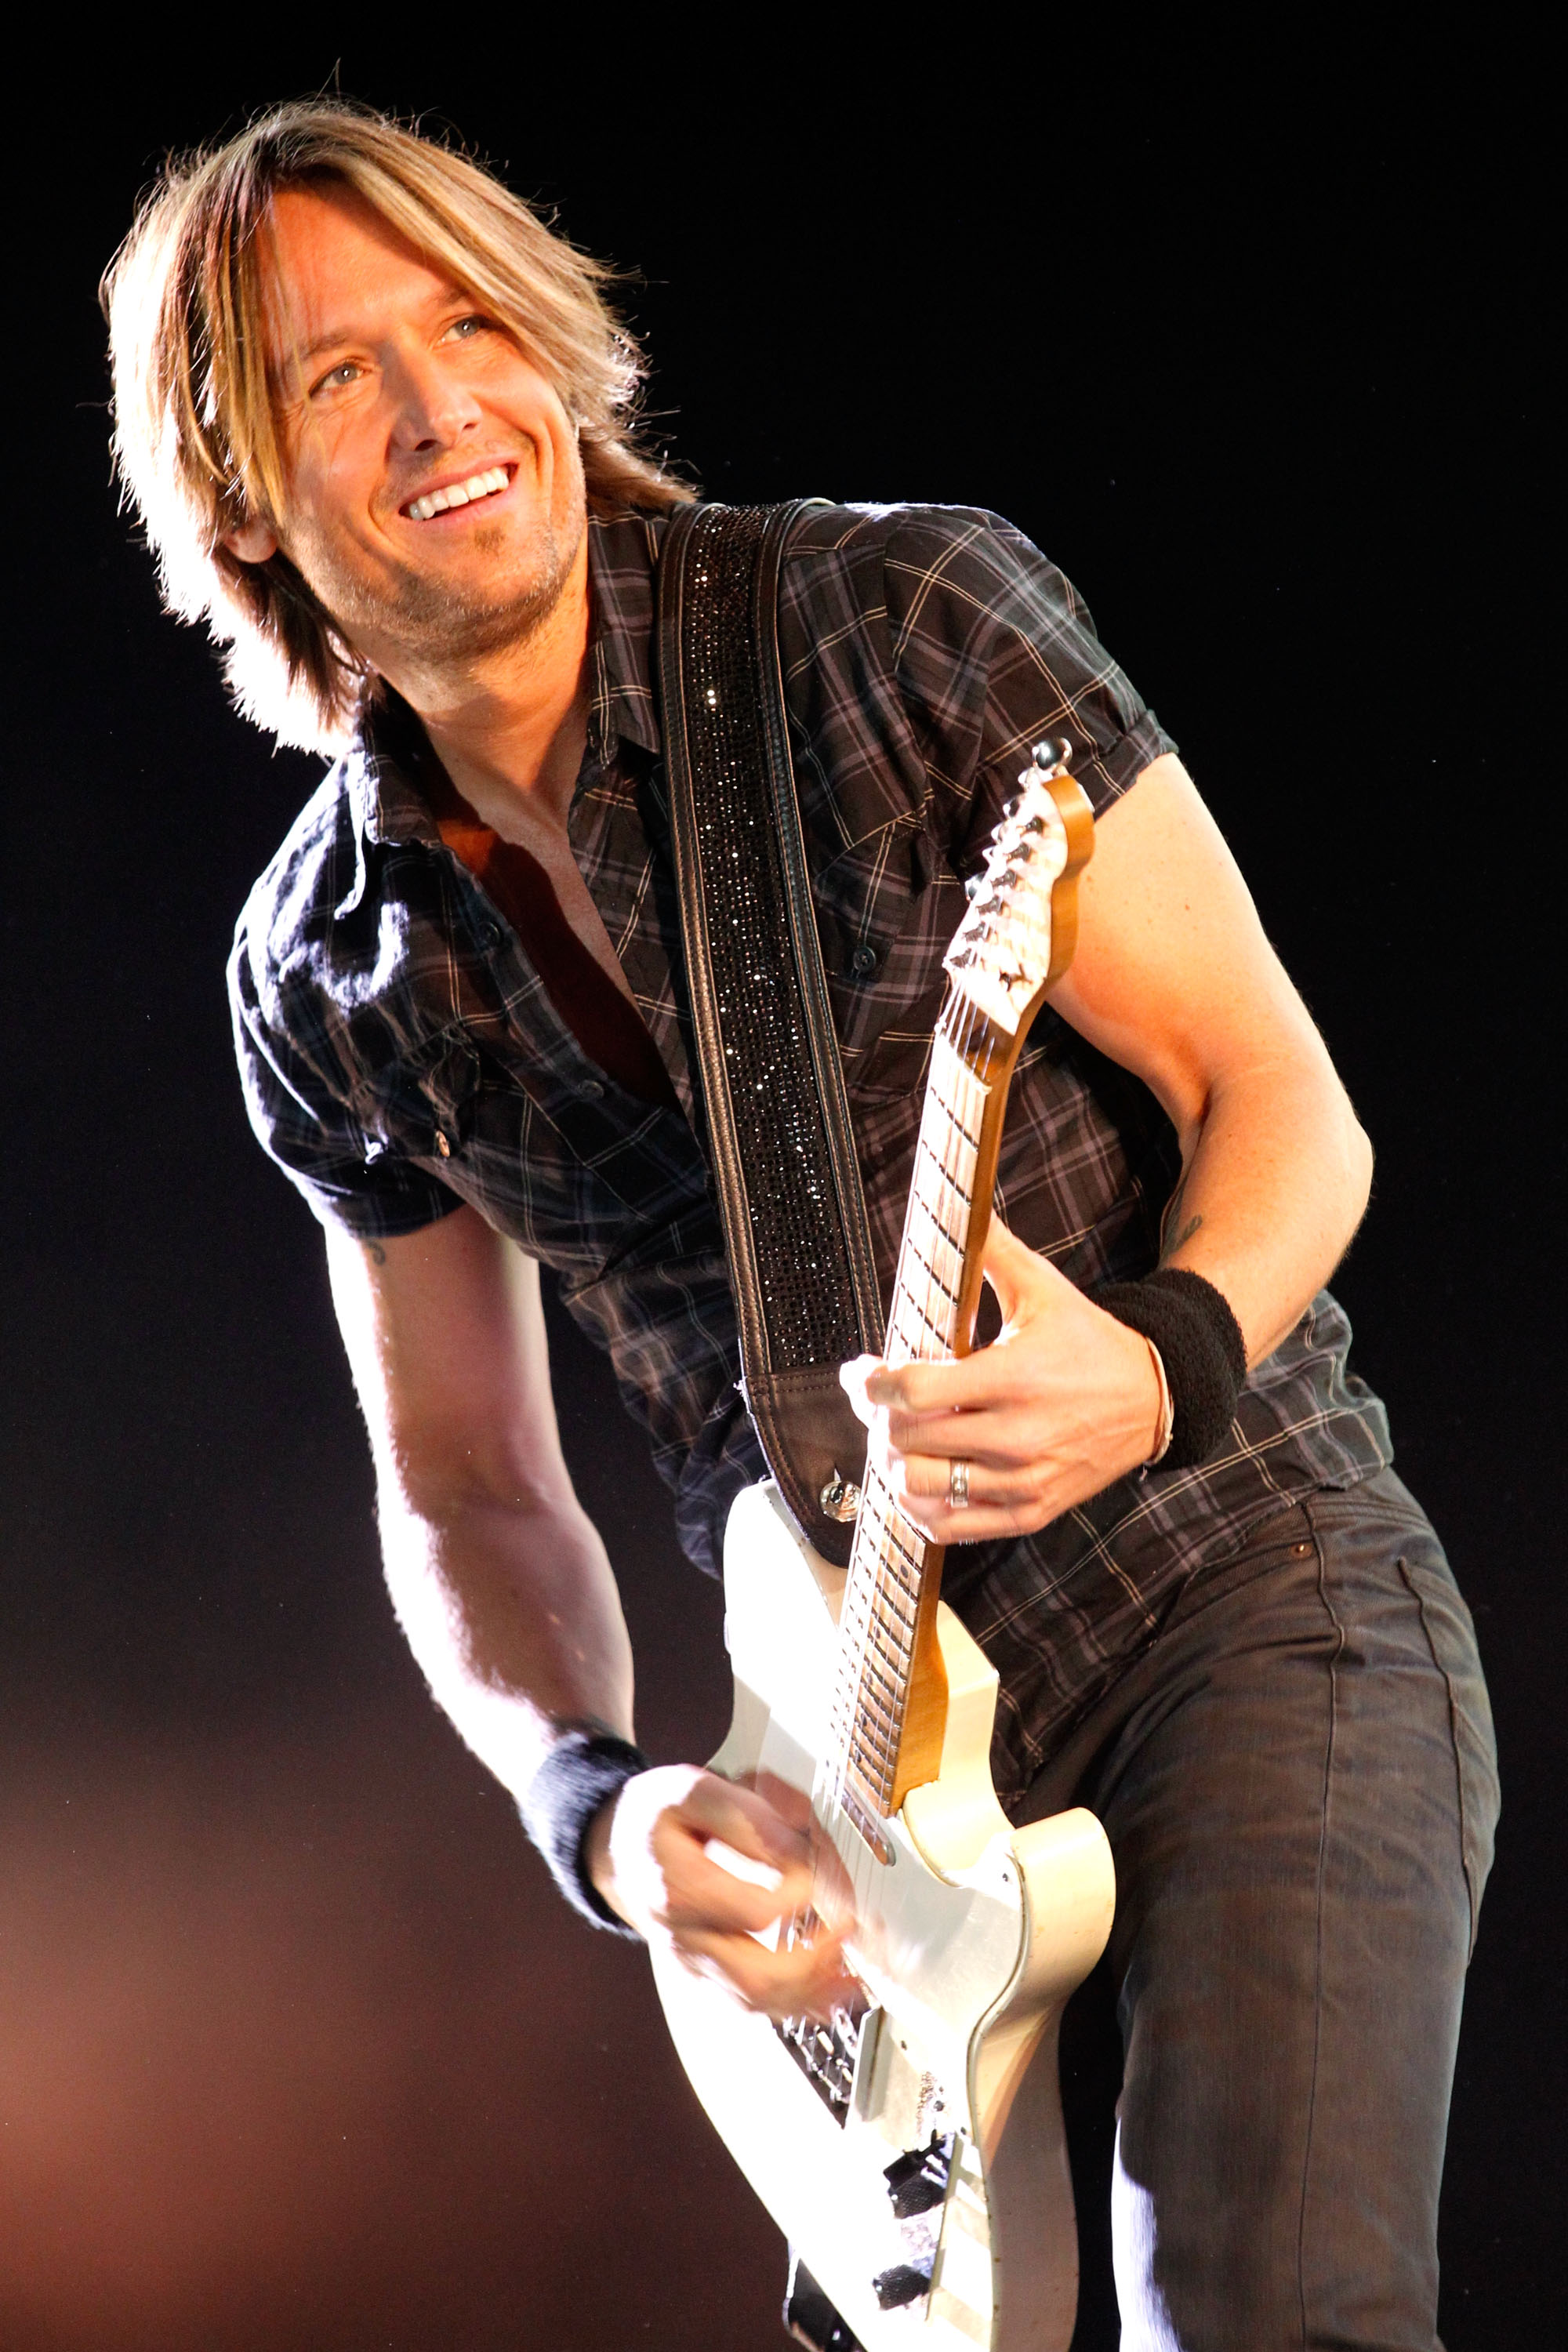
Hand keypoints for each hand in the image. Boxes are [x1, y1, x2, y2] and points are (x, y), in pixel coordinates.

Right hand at [585, 1764, 860, 2020]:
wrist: (616, 1849)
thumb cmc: (655, 1816)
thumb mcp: (691, 1789)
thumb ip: (747, 1814)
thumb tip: (797, 1841)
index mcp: (679, 1890)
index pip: (757, 1911)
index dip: (799, 1890)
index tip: (814, 1862)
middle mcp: (685, 1938)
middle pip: (759, 1978)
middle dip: (817, 1962)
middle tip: (849, 1927)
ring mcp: (694, 1963)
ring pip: (757, 2001)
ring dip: (813, 1994)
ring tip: (854, 1974)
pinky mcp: (705, 1974)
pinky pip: (751, 2004)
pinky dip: (797, 2004)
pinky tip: (831, 1994)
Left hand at [840, 1218, 1163, 1543]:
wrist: (1153, 1400)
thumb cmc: (1087, 1341)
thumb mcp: (1043, 1289)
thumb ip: (992, 1248)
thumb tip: (959, 1201)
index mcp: (1015, 1377)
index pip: (916, 1390)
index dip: (873, 1382)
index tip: (860, 1370)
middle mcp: (1017, 1436)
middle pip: (908, 1439)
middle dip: (876, 1415)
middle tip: (873, 1398)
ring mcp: (1023, 1481)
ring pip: (920, 1487)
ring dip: (892, 1463)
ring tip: (895, 1436)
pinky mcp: (1029, 1512)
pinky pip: (949, 1526)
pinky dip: (919, 1507)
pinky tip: (918, 1477)